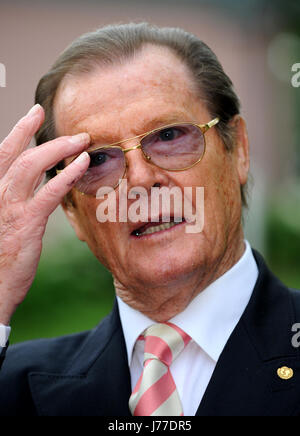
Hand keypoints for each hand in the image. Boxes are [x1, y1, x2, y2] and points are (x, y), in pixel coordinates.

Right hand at [0, 104, 90, 324]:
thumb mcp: (2, 223)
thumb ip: (14, 202)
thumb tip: (34, 191)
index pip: (3, 153)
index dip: (19, 131)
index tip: (34, 114)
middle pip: (16, 152)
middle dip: (38, 131)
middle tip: (60, 121)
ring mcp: (9, 207)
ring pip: (32, 164)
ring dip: (59, 148)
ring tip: (82, 141)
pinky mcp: (26, 223)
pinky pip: (49, 192)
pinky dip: (68, 174)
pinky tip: (83, 164)